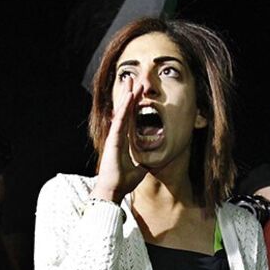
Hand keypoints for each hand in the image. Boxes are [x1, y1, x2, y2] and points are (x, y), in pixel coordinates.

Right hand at [91, 77, 148, 203]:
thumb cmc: (124, 180)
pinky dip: (125, 108)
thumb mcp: (141, 167)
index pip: (132, 118)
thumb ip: (146, 159)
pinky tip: (129, 97)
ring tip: (132, 81)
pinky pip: (121, 121)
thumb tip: (156, 157)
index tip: (140, 92)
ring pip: (122, 112)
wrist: (113, 190)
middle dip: (130, 94)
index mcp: (125, 140)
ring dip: (128, 96)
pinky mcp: (113, 139)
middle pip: (126, 111)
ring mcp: (115, 136)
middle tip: (134, 79)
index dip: (135, 105)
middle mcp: (119, 135)